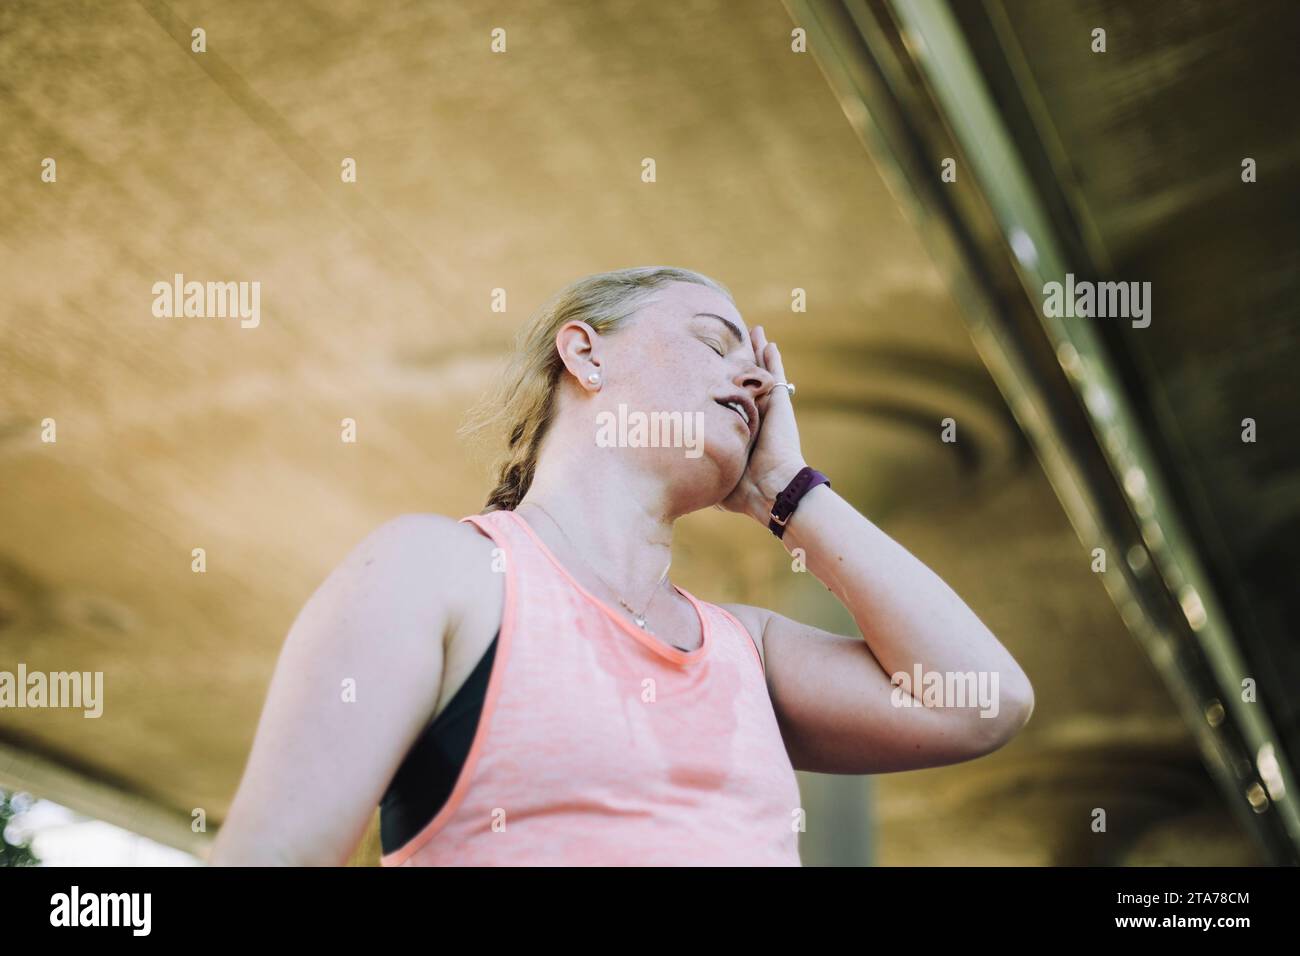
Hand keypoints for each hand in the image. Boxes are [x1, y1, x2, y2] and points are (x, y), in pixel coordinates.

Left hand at [718, 325, 807, 524]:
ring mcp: (768, 409)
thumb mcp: (715, 476)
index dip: (720, 389)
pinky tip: (768, 342)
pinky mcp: (779, 405)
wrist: (770, 488)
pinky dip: (773, 359)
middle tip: (732, 344)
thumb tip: (678, 479)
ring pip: (761, 374)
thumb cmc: (742, 490)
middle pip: (746, 382)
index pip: (729, 404)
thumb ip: (701, 471)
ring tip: (754, 332)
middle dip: (740, 363)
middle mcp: (755, 417)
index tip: (706, 375)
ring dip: (757, 353)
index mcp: (741, 431)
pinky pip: (775, 376)